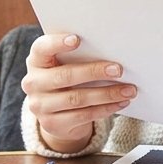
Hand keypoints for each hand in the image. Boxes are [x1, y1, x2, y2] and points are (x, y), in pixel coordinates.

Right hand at [21, 33, 135, 152]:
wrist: (56, 114)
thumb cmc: (67, 79)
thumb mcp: (66, 65)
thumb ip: (79, 57)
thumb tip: (114, 53)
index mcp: (36, 61)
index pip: (41, 48)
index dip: (57, 43)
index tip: (77, 39)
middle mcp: (33, 83)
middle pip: (65, 76)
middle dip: (94, 72)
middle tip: (119, 69)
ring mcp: (40, 106)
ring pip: (77, 99)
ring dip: (107, 94)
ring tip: (129, 89)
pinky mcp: (52, 124)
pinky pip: (83, 116)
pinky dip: (106, 108)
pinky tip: (121, 103)